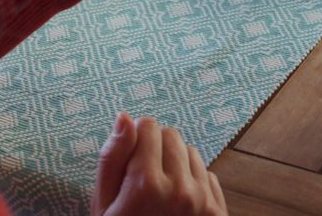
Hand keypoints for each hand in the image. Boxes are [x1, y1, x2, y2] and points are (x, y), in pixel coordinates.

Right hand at [92, 114, 227, 215]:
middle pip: (171, 135)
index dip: (135, 141)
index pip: (148, 126)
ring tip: (160, 192)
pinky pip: (208, 175)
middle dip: (156, 148)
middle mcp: (180, 189)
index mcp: (146, 185)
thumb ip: (112, 159)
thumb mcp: (103, 205)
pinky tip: (177, 204)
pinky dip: (194, 182)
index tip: (130, 160)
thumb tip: (125, 116)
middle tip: (143, 177)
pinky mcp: (218, 213)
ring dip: (176, 164)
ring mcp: (203, 202)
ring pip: (192, 152)